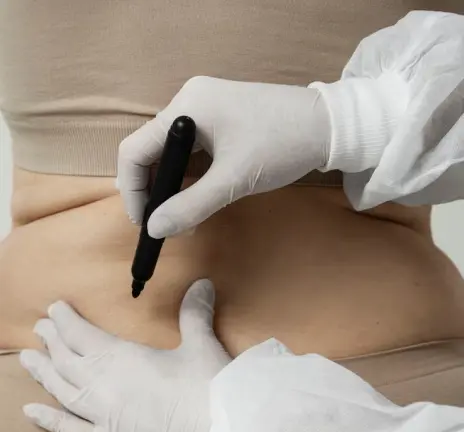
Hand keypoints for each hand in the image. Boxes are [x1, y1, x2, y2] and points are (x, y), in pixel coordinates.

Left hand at [21, 280, 230, 431]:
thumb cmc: (210, 387)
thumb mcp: (202, 345)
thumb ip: (194, 313)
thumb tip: (201, 283)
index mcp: (122, 357)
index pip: (82, 334)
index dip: (65, 320)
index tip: (54, 309)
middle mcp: (104, 385)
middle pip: (67, 359)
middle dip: (52, 341)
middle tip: (40, 328)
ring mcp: (103, 416)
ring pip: (62, 391)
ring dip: (43, 373)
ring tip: (26, 359)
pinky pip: (72, 431)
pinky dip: (50, 421)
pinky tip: (30, 412)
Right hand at [117, 76, 329, 235]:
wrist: (330, 126)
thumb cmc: (282, 146)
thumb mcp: (233, 180)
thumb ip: (191, 205)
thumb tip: (154, 229)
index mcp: (186, 107)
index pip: (135, 149)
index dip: (133, 190)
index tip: (144, 223)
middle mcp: (189, 103)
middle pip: (150, 151)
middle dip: (153, 192)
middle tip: (164, 225)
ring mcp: (205, 110)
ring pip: (171, 154)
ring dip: (172, 188)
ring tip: (182, 219)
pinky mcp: (221, 120)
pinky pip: (191, 152)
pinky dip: (189, 178)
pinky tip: (196, 201)